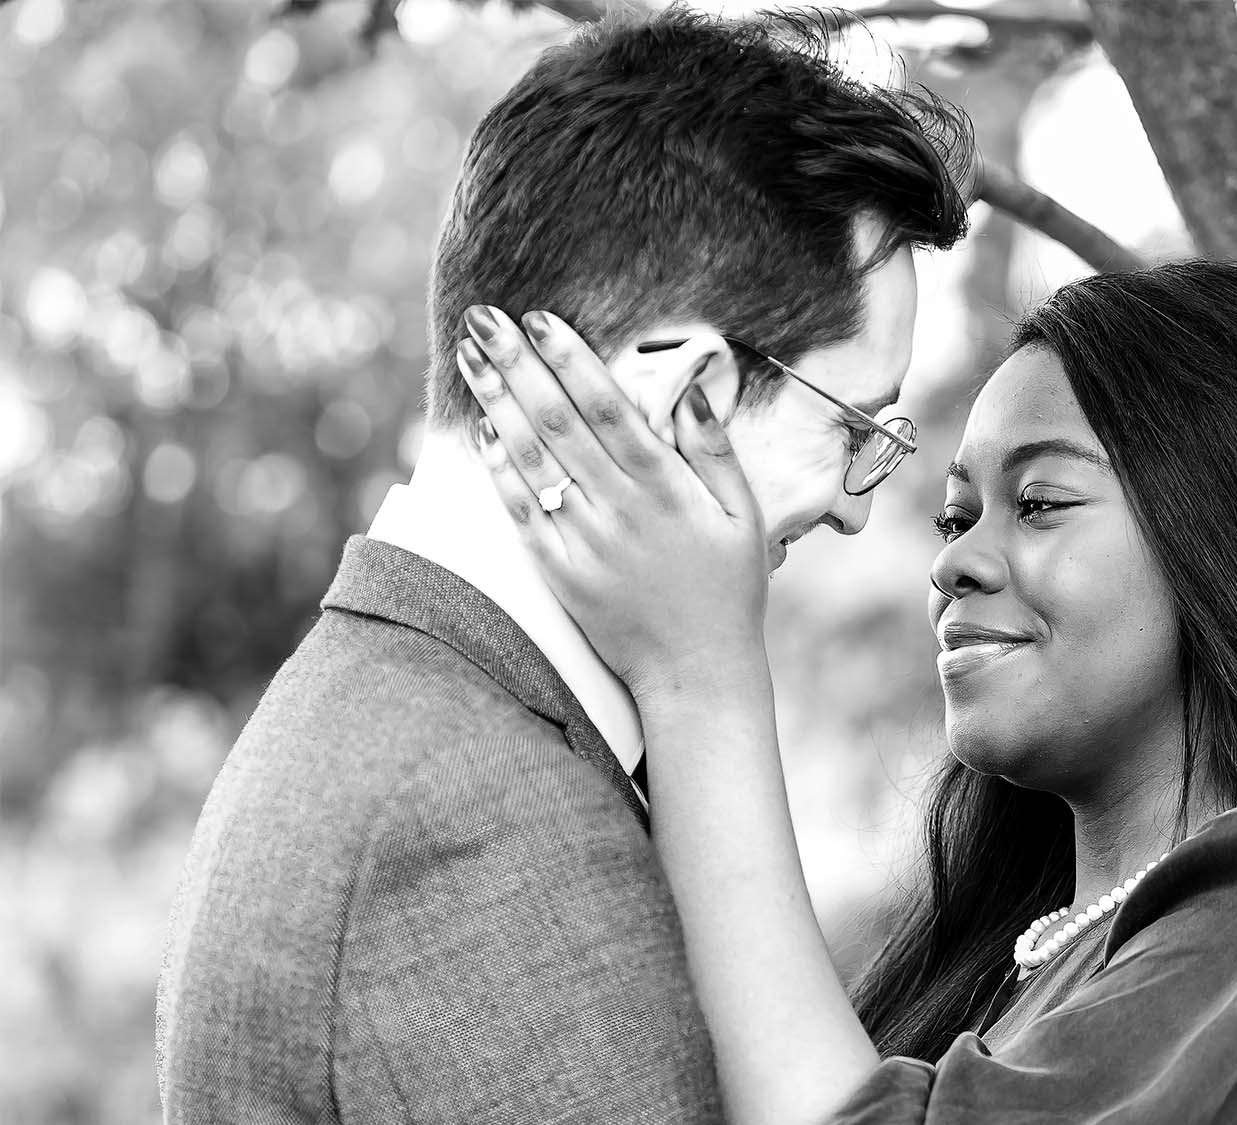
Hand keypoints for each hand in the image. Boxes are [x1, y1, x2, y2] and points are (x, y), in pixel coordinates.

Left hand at [454, 306, 770, 703]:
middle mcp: (620, 509)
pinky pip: (522, 512)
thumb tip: (692, 392)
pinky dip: (500, 470)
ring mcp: (584, 542)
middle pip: (559, 421)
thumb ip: (716, 453)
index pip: (609, 408)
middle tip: (483, 319)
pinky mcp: (560, 573)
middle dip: (518, 365)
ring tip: (470, 358)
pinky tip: (483, 431)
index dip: (570, 360)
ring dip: (497, 404)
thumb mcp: (745, 518)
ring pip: (533, 459)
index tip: (540, 319)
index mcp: (667, 489)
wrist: (695, 671)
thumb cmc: (728, 590)